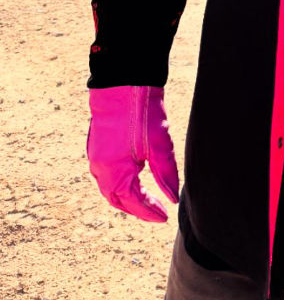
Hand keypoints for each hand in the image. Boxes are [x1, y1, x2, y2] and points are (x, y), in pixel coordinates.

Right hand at [87, 85, 178, 221]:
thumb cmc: (142, 112)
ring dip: (127, 198)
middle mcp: (99, 169)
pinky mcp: (96, 147)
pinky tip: (132, 180)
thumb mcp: (159, 145)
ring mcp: (95, 158)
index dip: (150, 212)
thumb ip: (166, 174)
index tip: (165, 217)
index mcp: (114, 172)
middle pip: (118, 200)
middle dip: (137, 209)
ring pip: (110, 189)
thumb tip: (171, 199)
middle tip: (157, 213)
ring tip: (147, 200)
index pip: (134, 202)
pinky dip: (119, 184)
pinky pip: (105, 175)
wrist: (122, 82)